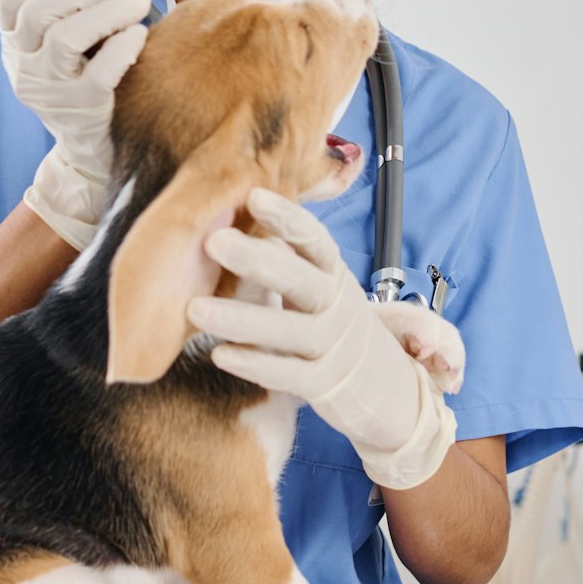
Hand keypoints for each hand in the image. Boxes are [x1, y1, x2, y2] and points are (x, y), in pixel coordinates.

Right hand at [0, 0, 150, 248]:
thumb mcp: (61, 46)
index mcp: (14, 45)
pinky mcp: (81, 111)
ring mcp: (50, 92)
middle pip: (40, 13)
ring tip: (138, 3)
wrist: (91, 146)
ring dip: (106, 12)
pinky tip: (139, 35)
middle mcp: (24, 67)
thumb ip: (65, 9)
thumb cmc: (84, 78)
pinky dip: (121, 48)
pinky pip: (98, 74)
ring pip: (65, 39)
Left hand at [186, 188, 457, 488]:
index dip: (287, 218)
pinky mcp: (324, 384)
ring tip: (195, 309)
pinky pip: (288, 374)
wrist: (387, 387)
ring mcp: (332, 345)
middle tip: (214, 242)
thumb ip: (283, 258)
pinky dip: (255, 364)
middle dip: (258, 260)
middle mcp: (336, 304)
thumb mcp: (318, 285)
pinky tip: (220, 354)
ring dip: (241, 319)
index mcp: (332, 273)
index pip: (314, 240)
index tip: (253, 196)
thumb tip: (229, 216)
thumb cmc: (332, 324)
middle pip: (300, 279)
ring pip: (289, 330)